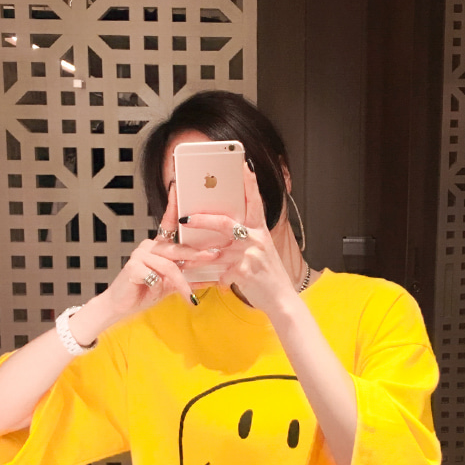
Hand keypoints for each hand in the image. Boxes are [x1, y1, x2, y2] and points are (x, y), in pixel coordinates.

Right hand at [95, 184, 220, 324]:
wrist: (120, 307)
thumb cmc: (143, 292)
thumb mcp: (169, 284)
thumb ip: (186, 278)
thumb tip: (209, 278)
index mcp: (157, 247)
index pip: (167, 224)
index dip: (173, 207)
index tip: (177, 188)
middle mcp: (148, 247)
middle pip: (176, 249)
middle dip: (196, 254)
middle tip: (214, 255)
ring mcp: (139, 256)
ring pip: (169, 265)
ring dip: (182, 282)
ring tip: (190, 296)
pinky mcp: (133, 268)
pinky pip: (156, 275)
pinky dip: (164, 287)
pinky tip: (165, 293)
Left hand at [179, 162, 294, 312]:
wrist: (282, 299)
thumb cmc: (268, 275)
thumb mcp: (262, 251)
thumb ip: (245, 239)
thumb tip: (225, 234)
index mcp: (260, 231)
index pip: (255, 202)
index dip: (250, 183)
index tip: (244, 165)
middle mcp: (256, 239)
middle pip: (224, 223)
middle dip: (202, 220)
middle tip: (185, 218)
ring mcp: (250, 255)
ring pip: (215, 253)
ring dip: (197, 259)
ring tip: (183, 262)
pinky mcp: (244, 272)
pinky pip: (220, 274)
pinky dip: (211, 281)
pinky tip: (204, 285)